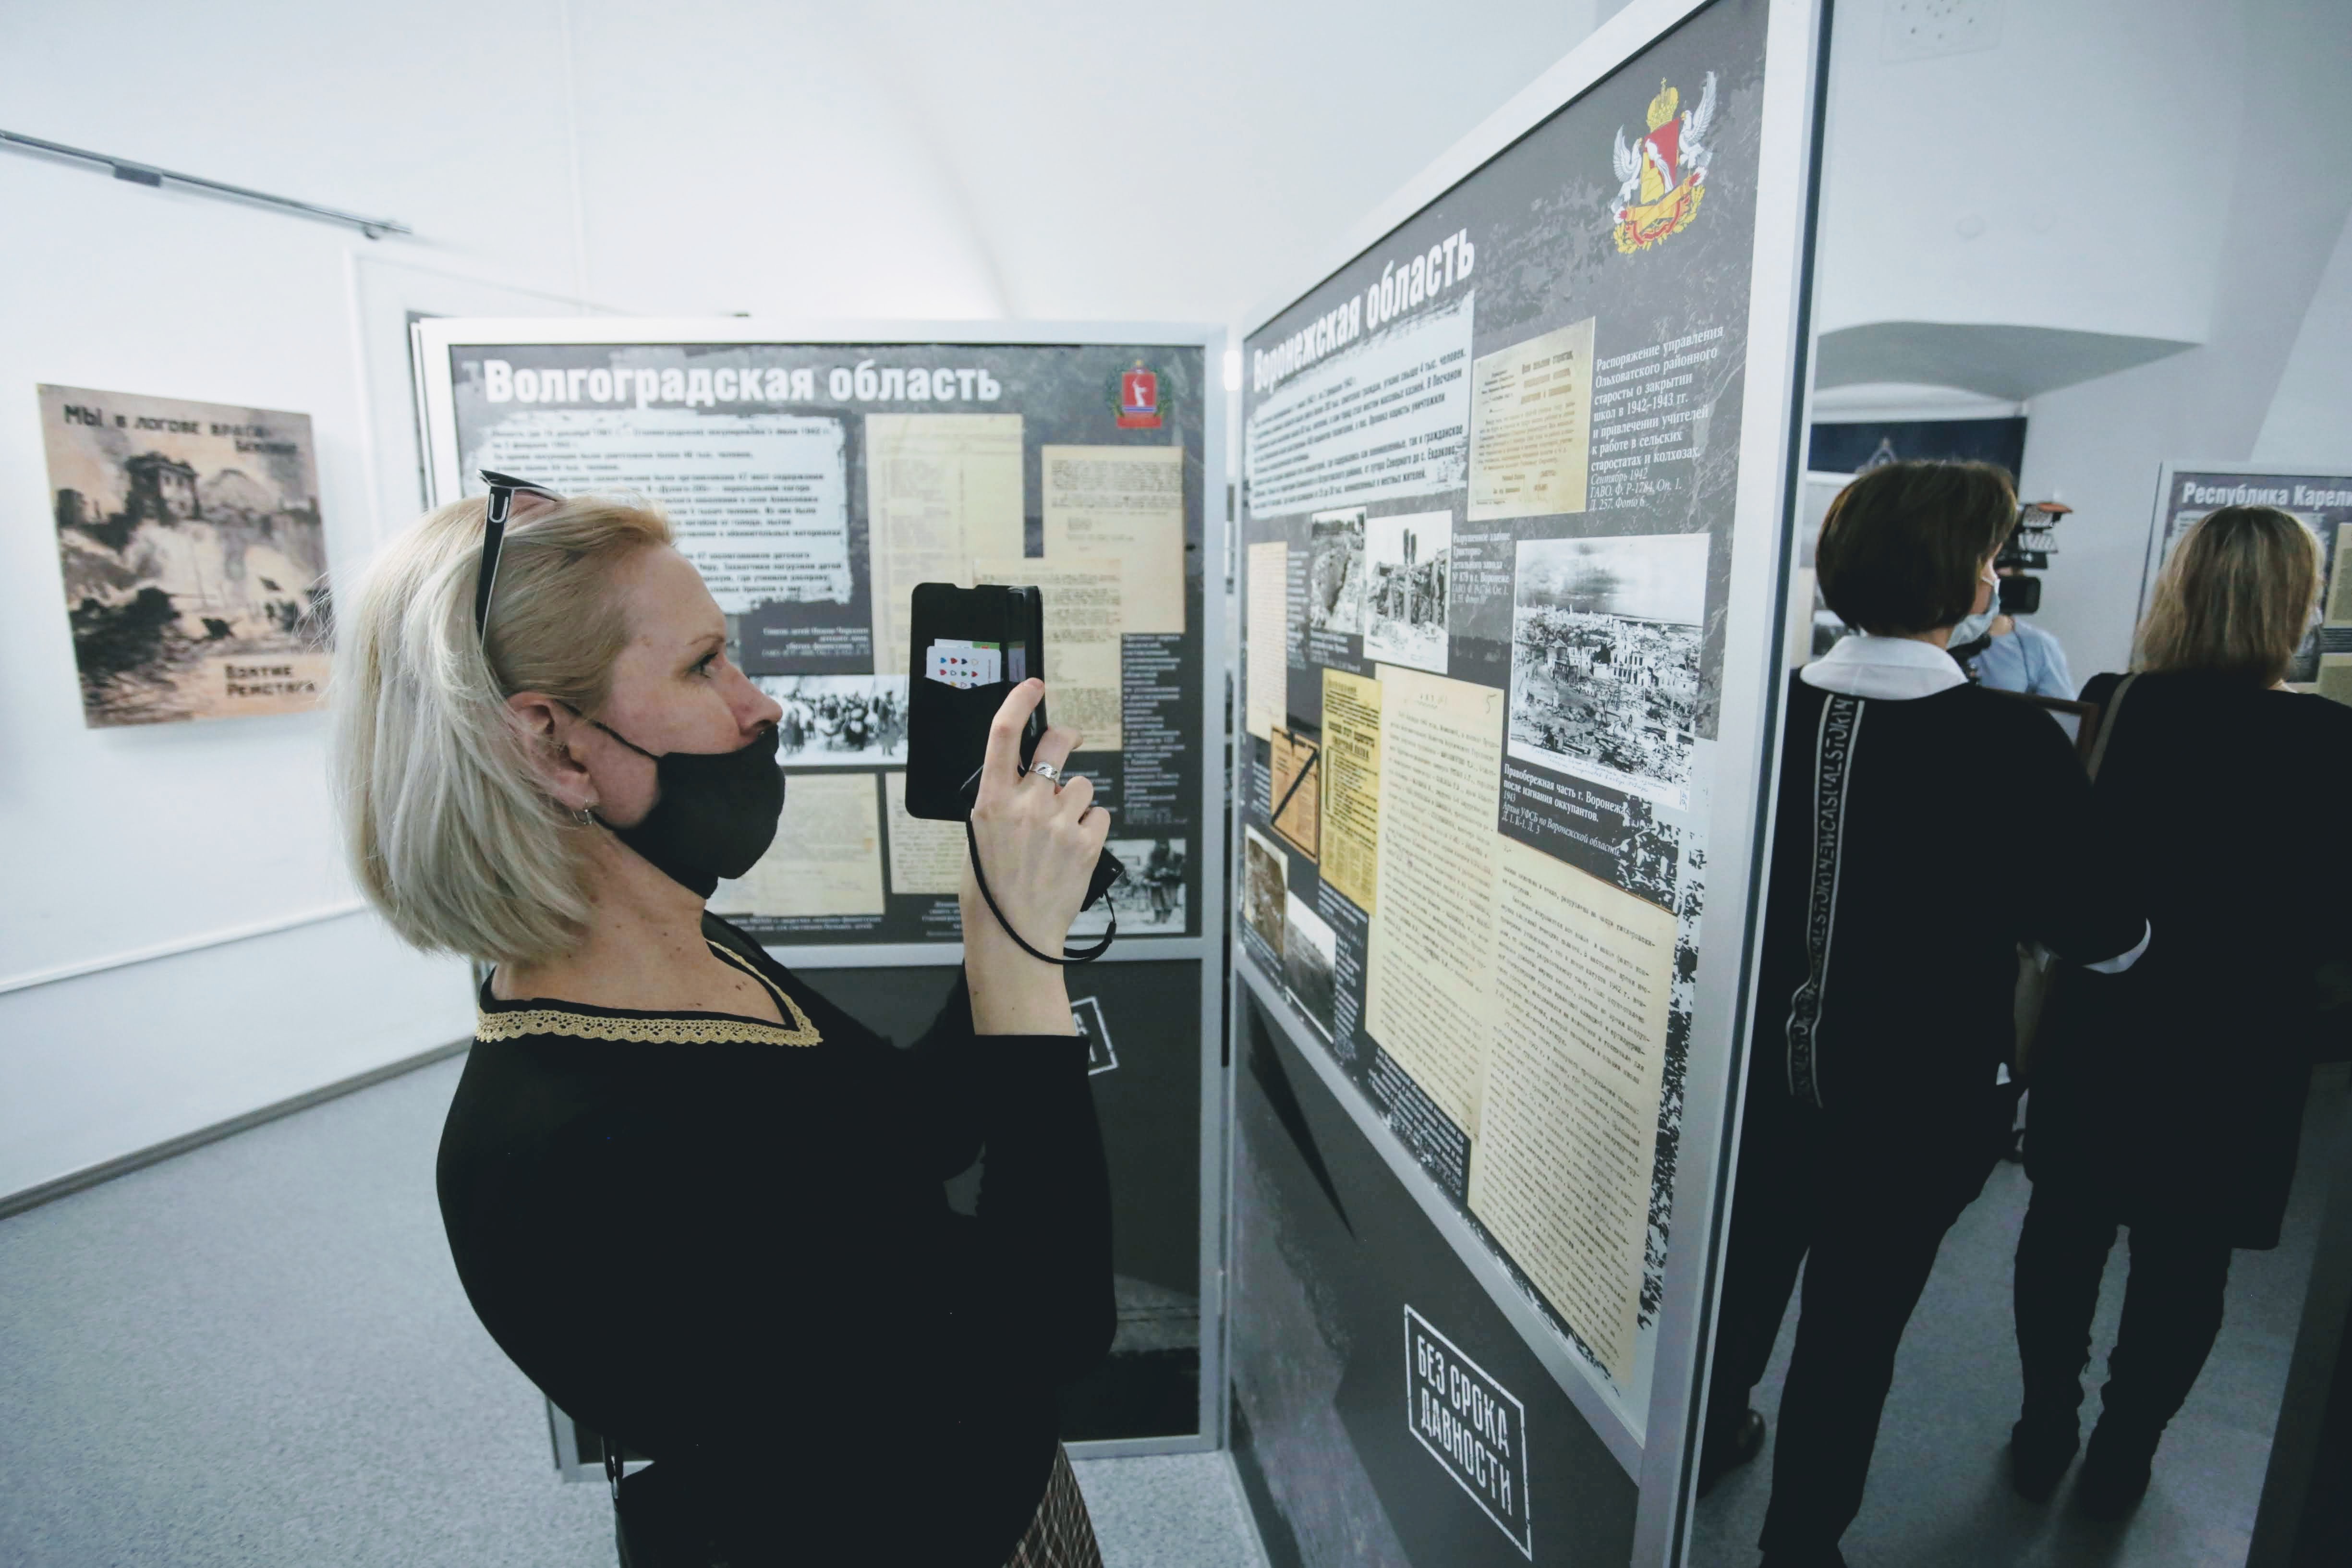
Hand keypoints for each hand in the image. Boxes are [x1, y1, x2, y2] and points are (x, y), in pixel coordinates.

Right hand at [961, 680, 1108, 1033]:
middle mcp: (1025, 804)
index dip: (1020, 700)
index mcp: (990, 800)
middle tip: (1069, 741)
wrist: (1013, 936)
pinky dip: (1090, 827)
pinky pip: (1098, 816)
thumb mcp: (979, 837)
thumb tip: (1021, 780)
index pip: (1004, 733)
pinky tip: (1074, 848)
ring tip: (1060, 833)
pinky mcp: (1085, 842)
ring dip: (1075, 801)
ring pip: (1082, 786)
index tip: (1034, 686)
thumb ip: (1000, 802)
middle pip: (1056, 746)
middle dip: (1066, 738)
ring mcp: (1058, 822)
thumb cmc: (990, 891)